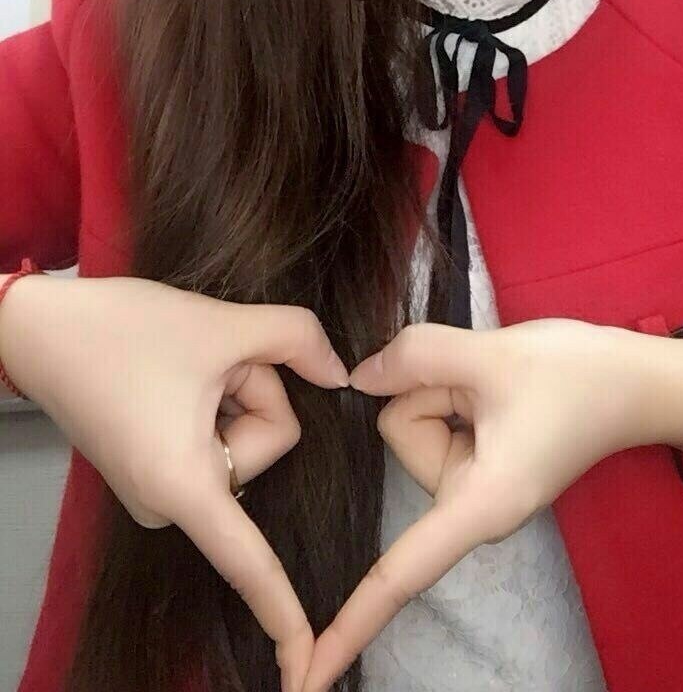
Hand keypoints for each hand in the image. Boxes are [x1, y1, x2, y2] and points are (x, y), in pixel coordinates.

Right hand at [0, 272, 349, 691]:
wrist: (42, 328)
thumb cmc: (122, 329)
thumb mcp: (222, 324)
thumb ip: (299, 340)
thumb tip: (341, 372)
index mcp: (184, 486)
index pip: (249, 563)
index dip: (284, 615)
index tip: (307, 671)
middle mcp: (170, 504)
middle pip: (270, 442)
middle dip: (255, 388)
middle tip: (205, 360)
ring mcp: (162, 491)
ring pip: (249, 433)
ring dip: (235, 387)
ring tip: (185, 365)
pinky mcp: (158, 471)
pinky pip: (221, 435)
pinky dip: (218, 397)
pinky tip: (181, 374)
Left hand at [304, 317, 662, 690]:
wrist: (638, 378)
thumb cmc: (577, 377)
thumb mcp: (492, 355)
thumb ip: (414, 358)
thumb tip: (358, 377)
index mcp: (478, 504)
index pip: (401, 572)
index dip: (350, 622)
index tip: (306, 676)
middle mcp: (471, 505)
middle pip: (402, 434)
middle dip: (432, 392)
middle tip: (491, 382)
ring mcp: (473, 484)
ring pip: (414, 418)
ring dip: (447, 386)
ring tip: (499, 383)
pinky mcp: (478, 461)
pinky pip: (436, 415)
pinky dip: (455, 391)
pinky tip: (496, 386)